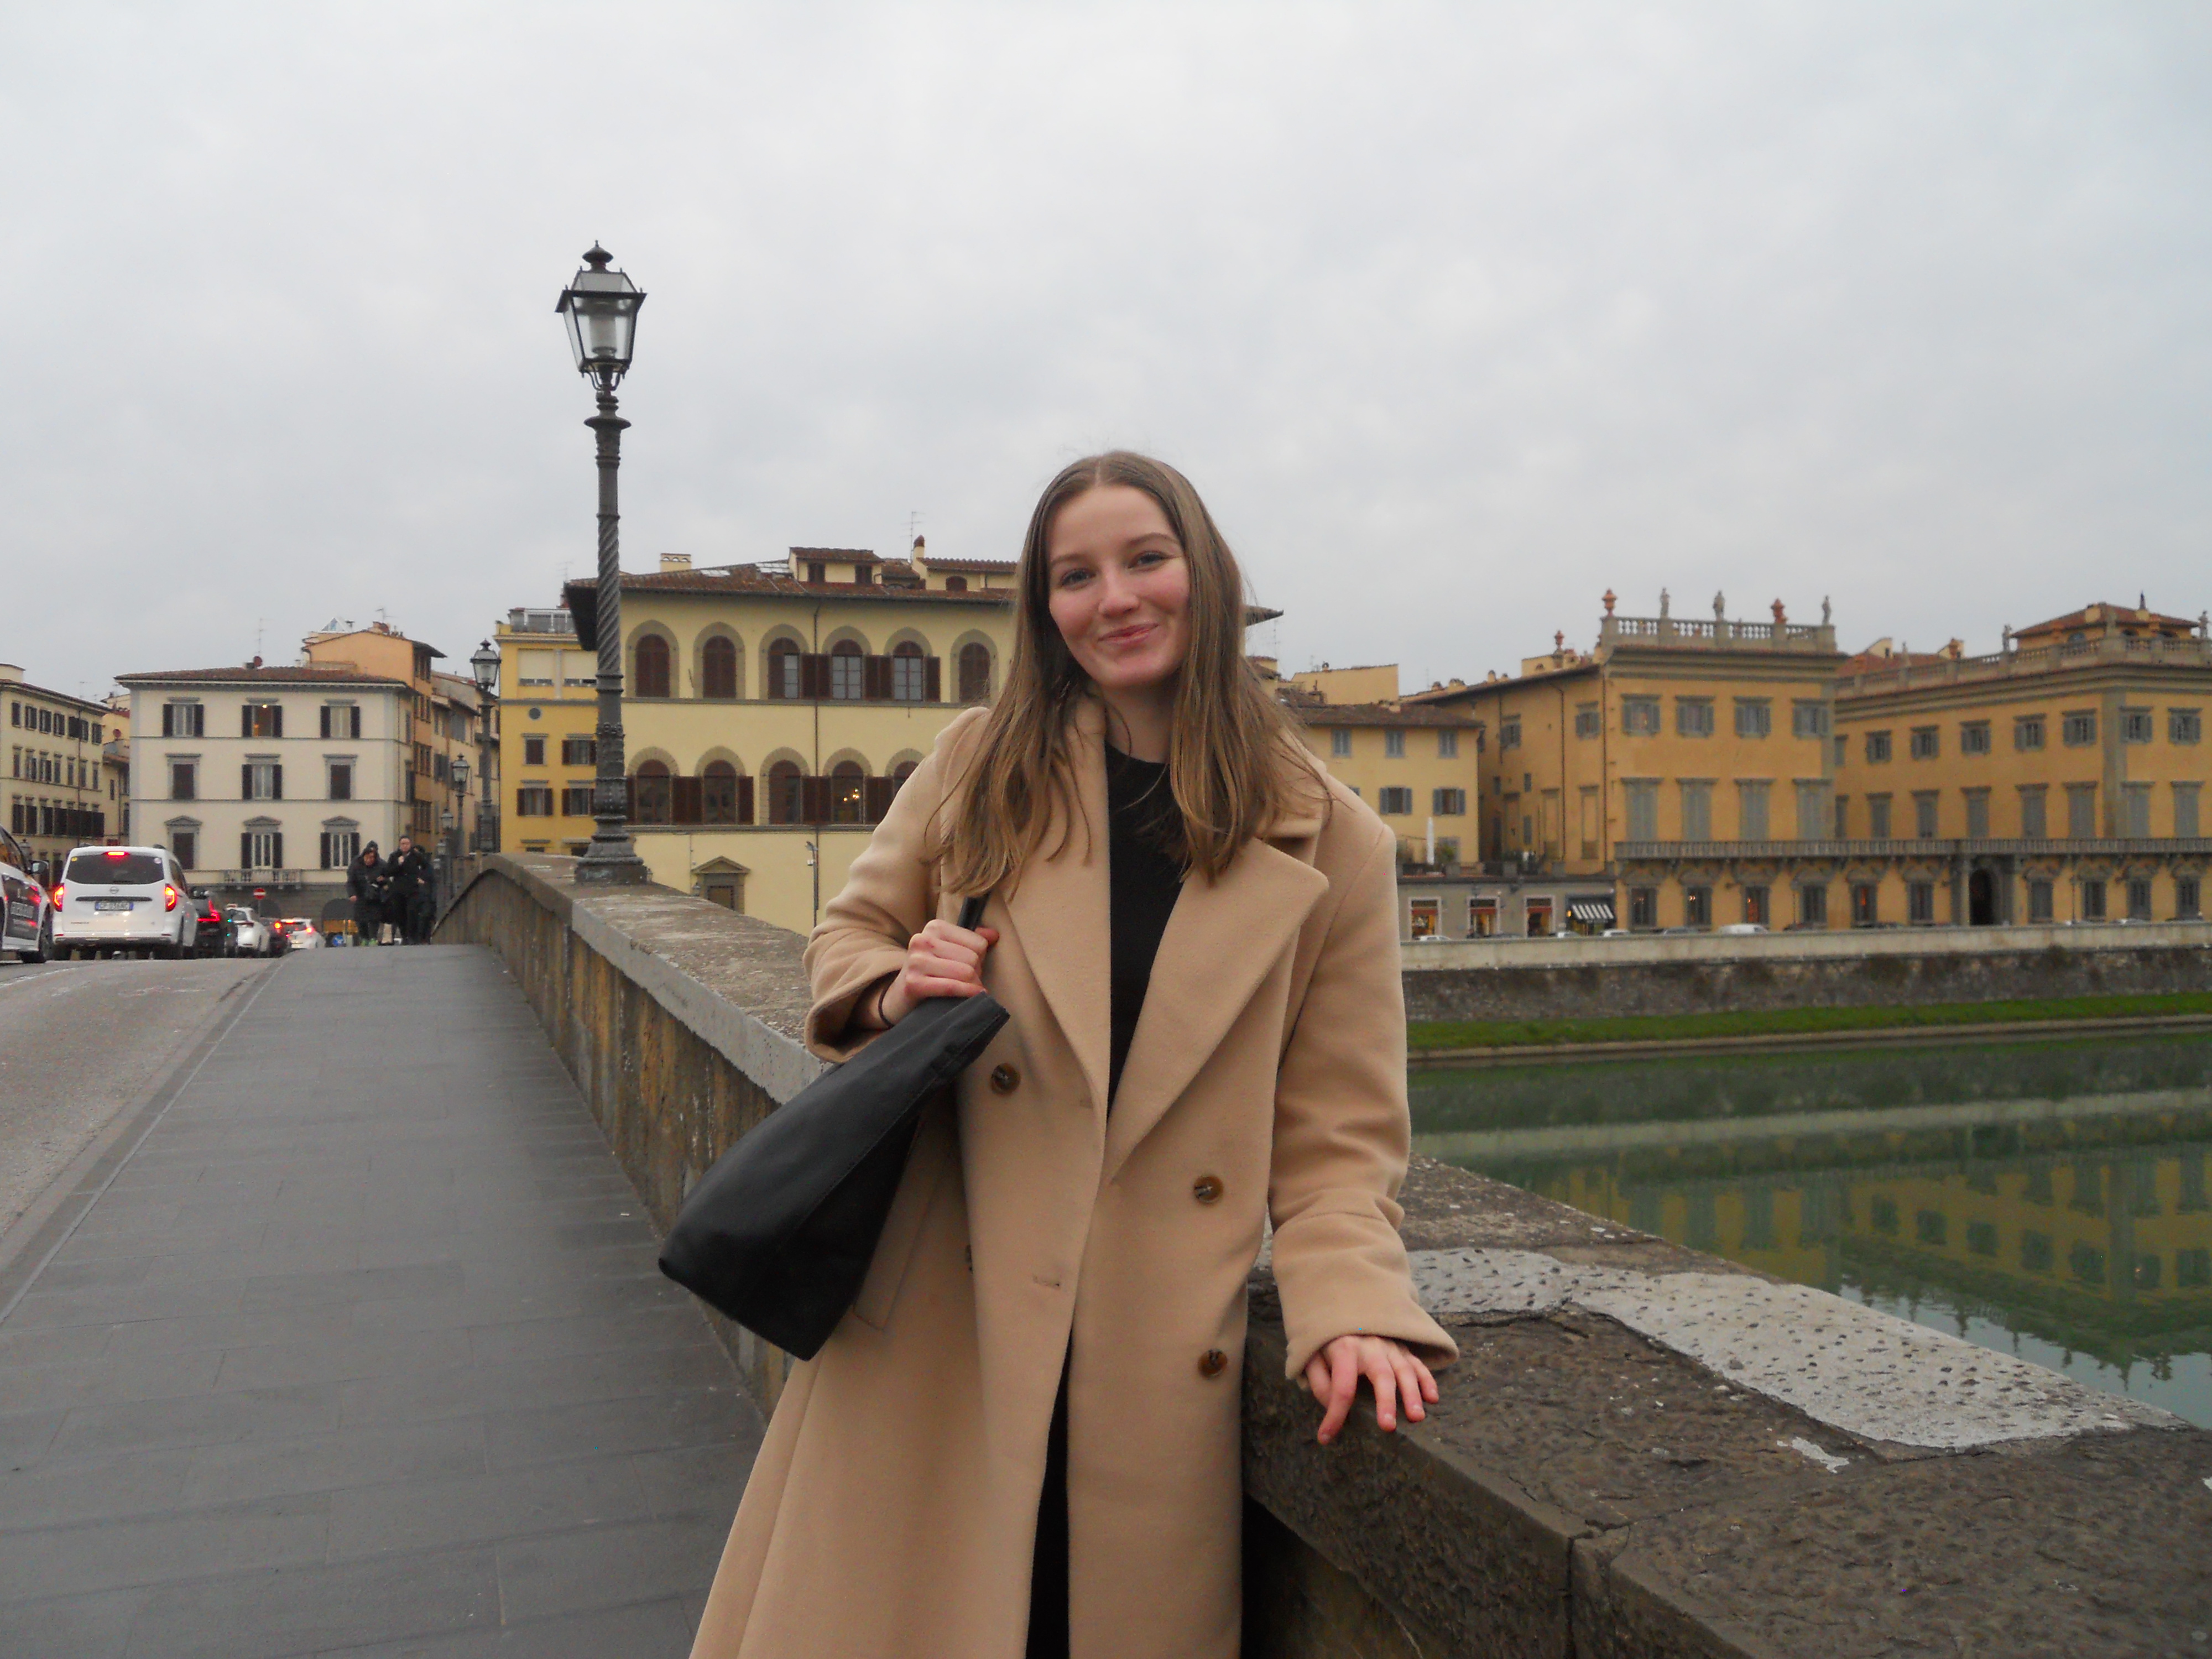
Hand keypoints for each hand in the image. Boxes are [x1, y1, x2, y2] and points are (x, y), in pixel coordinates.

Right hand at [875, 917, 999, 1026]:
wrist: (900, 998)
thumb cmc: (931, 973)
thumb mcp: (949, 951)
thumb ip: (972, 941)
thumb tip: (994, 934)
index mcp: (934, 927)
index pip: (979, 943)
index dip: (980, 959)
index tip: (969, 969)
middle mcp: (922, 939)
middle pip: (973, 958)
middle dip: (976, 974)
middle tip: (968, 983)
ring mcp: (916, 961)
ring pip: (966, 972)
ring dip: (972, 986)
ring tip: (967, 991)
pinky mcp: (914, 983)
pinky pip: (952, 987)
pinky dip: (967, 994)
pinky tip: (973, 998)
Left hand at [1303, 1334, 1437, 1444]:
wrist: (1343, 1306)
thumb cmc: (1326, 1340)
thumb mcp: (1312, 1357)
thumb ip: (1319, 1382)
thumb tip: (1332, 1407)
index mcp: (1344, 1348)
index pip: (1341, 1386)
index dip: (1334, 1415)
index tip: (1326, 1437)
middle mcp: (1370, 1346)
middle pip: (1381, 1375)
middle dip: (1386, 1402)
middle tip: (1388, 1427)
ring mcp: (1390, 1346)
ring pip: (1404, 1370)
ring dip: (1412, 1394)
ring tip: (1416, 1417)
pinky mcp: (1402, 1348)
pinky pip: (1417, 1363)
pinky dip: (1427, 1380)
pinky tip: (1432, 1398)